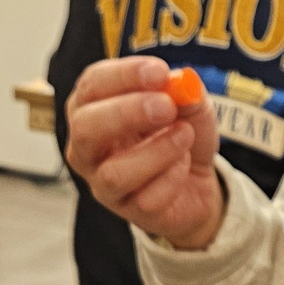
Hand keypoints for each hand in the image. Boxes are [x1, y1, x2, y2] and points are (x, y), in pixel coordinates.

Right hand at [65, 57, 222, 248]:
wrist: (198, 183)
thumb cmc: (179, 136)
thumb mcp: (190, 107)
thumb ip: (186, 93)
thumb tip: (182, 83)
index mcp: (92, 107)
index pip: (92, 86)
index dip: (123, 76)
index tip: (158, 73)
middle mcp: (88, 147)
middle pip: (85, 129)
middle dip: (126, 113)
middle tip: (166, 106)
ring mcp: (104, 183)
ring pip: (113, 173)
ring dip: (156, 151)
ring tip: (184, 135)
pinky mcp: (129, 211)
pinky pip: (146, 199)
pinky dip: (172, 178)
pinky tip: (183, 167)